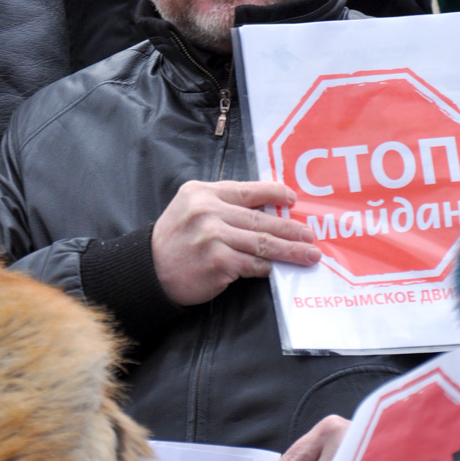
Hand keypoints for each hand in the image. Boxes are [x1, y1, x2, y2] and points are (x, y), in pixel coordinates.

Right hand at [152, 179, 319, 304]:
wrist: (149, 271)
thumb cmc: (175, 240)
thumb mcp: (191, 208)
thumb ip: (223, 205)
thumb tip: (266, 210)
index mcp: (203, 193)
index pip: (247, 190)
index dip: (275, 193)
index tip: (293, 199)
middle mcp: (208, 211)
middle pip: (260, 219)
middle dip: (290, 228)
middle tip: (310, 234)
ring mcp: (213, 237)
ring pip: (262, 243)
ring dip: (289, 250)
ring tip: (308, 253)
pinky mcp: (218, 262)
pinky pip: (253, 264)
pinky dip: (268, 267)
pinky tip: (280, 269)